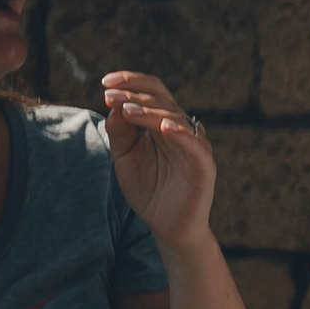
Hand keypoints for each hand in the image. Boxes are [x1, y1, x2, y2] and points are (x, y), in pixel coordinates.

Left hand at [101, 71, 215, 253]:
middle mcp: (179, 129)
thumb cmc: (148, 190)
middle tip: (111, 95)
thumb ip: (119, 131)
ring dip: (149, 111)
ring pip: (175, 117)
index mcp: (161, 123)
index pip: (152, 91)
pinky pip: (194, 145)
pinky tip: (163, 127)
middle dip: (135, 93)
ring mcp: (193, 146)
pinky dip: (180, 133)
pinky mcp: (204, 165)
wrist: (168, 227)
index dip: (131, 81)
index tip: (105, 82)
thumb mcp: (124, 157)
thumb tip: (112, 101)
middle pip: (163, 98)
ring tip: (127, 110)